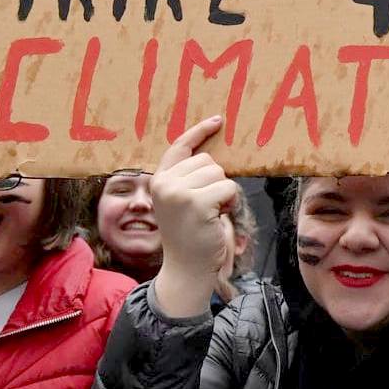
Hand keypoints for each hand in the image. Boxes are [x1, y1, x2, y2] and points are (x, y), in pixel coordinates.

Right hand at [150, 116, 236, 318]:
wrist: (186, 268)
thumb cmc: (190, 235)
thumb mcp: (182, 202)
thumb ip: (189, 178)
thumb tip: (213, 155)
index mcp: (159, 180)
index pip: (180, 146)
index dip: (199, 132)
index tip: (217, 120)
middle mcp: (164, 183)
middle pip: (207, 160)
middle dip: (216, 181)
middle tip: (208, 206)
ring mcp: (178, 192)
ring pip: (219, 173)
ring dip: (224, 193)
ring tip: (211, 213)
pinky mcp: (196, 202)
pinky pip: (228, 188)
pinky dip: (230, 202)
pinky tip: (217, 217)